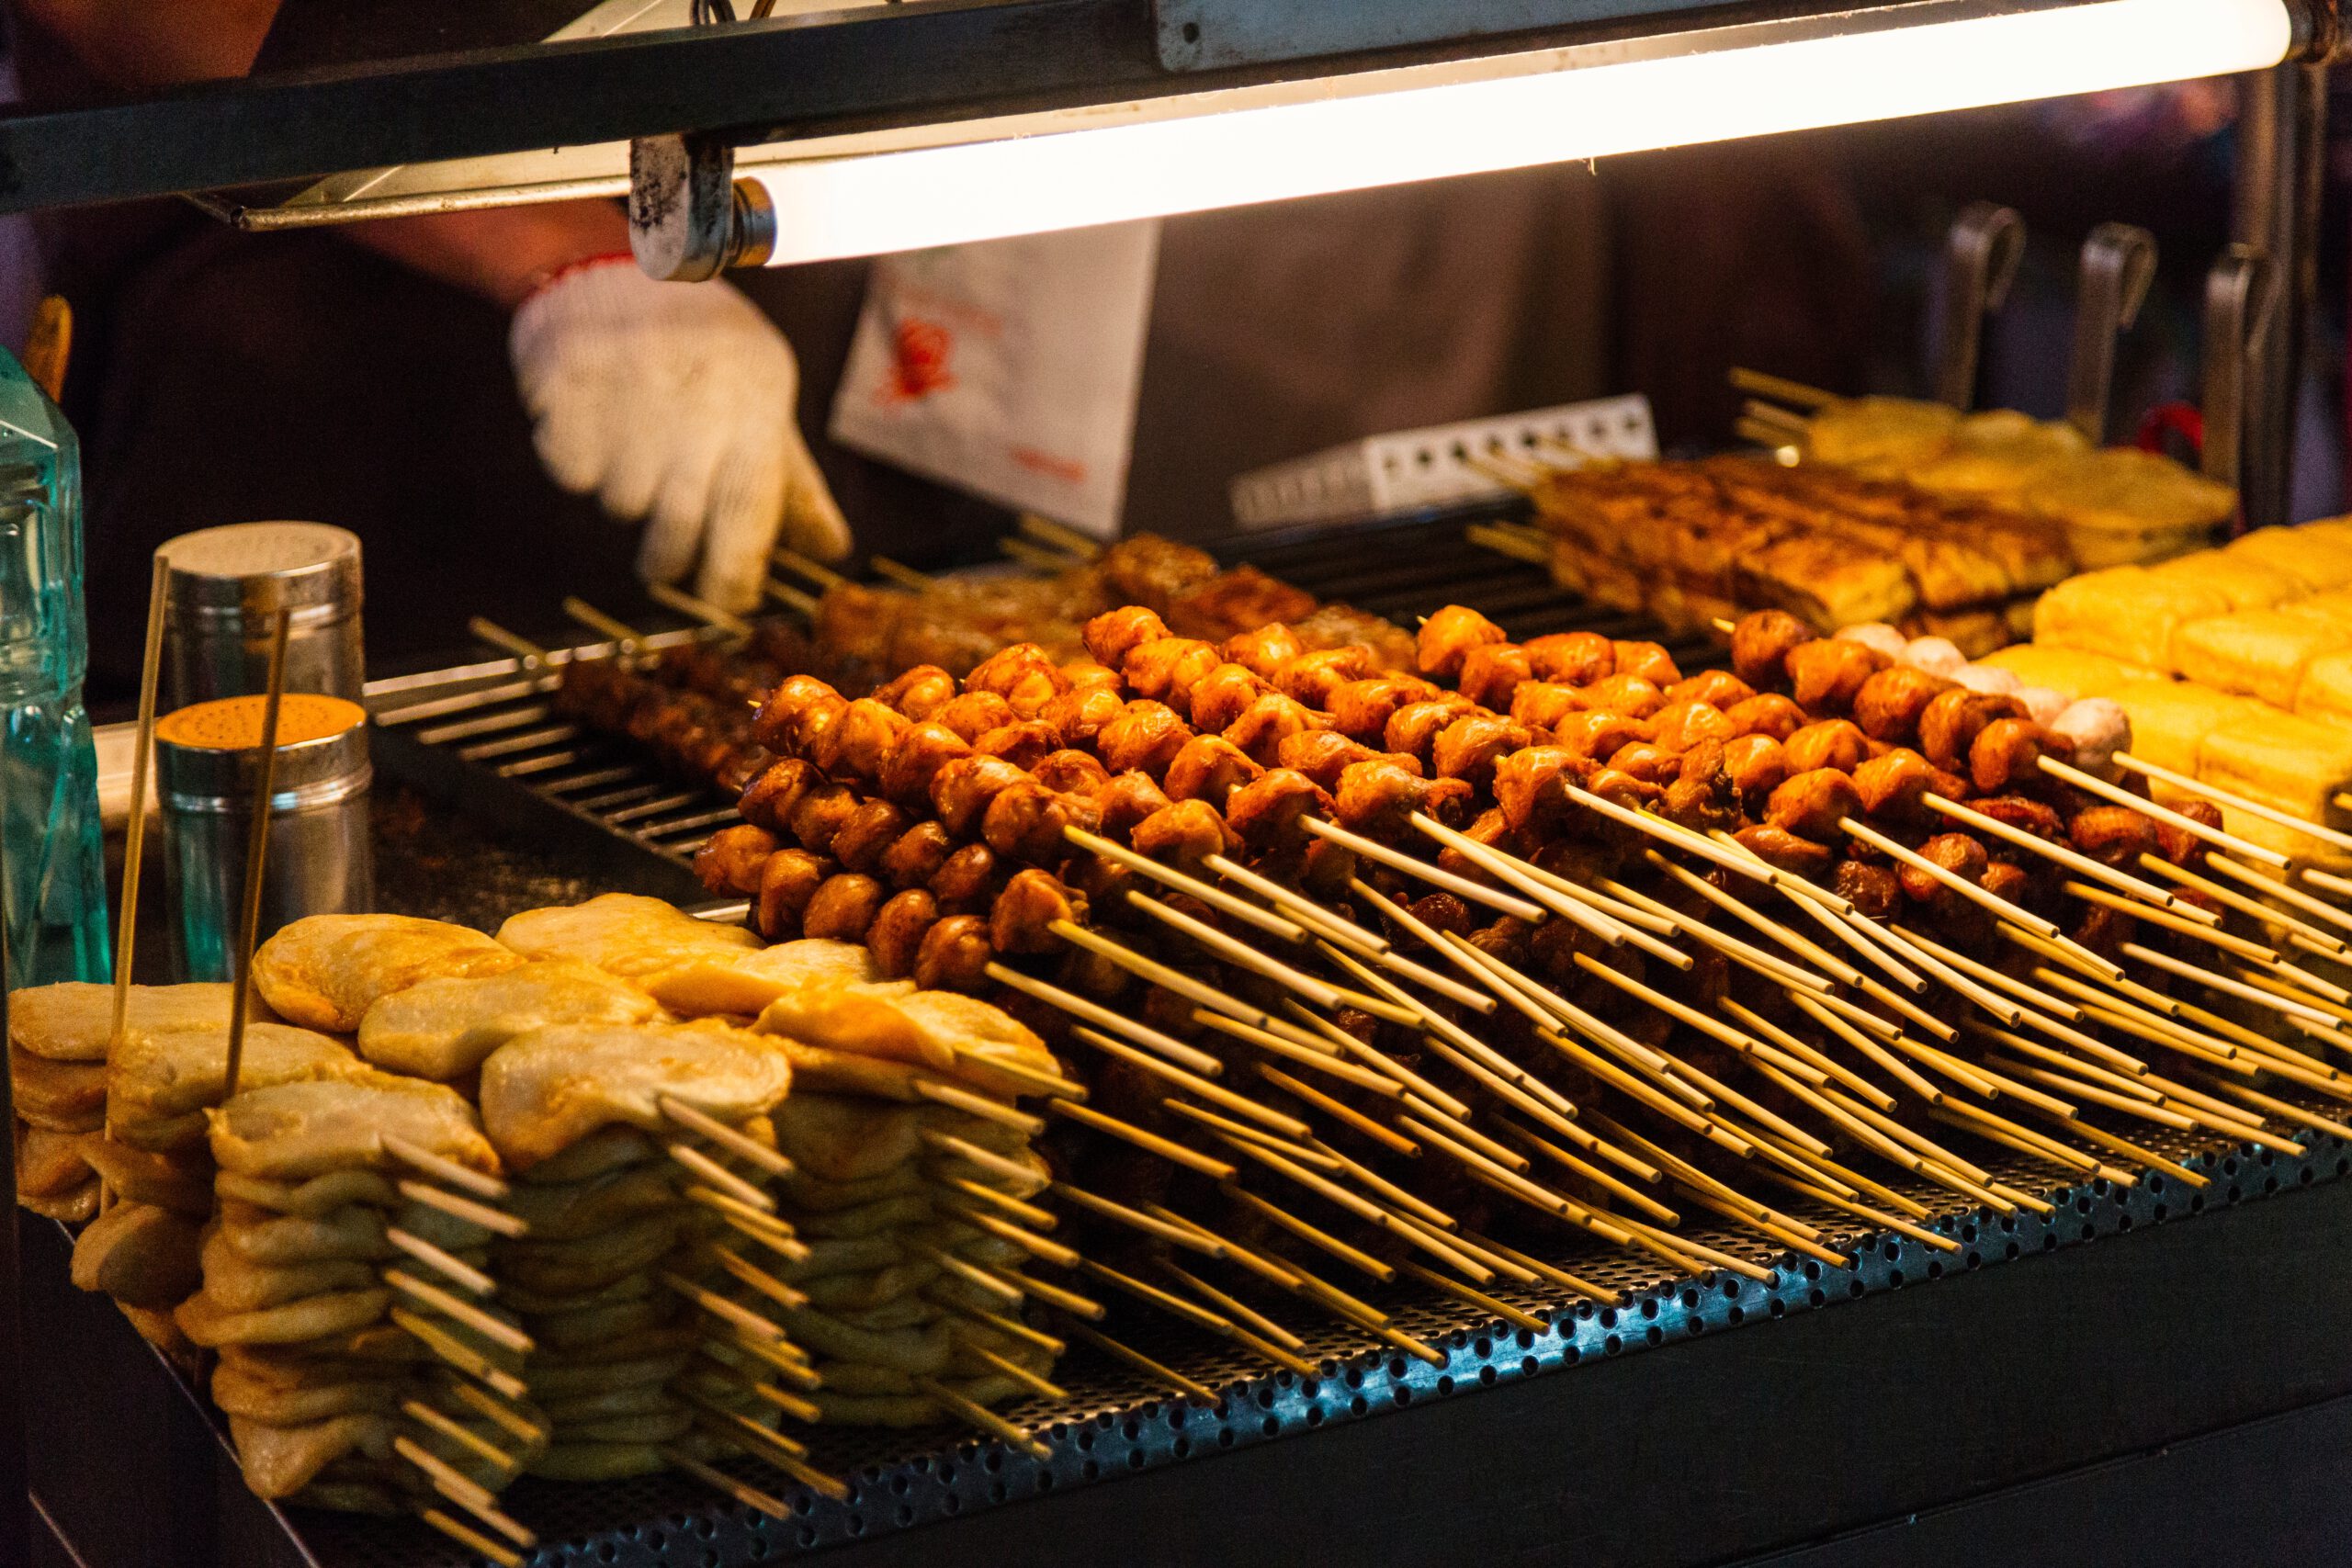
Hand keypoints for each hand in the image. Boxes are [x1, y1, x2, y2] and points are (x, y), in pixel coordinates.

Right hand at [509, 257, 850, 611]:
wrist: (612, 266)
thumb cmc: (704, 341)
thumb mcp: (765, 393)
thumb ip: (793, 478)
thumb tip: (831, 548)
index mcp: (752, 416)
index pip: (748, 522)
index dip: (735, 577)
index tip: (728, 603)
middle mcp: (693, 417)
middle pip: (677, 534)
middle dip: (670, 562)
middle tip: (664, 564)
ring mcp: (626, 410)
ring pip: (622, 506)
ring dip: (626, 496)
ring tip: (634, 442)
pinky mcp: (566, 404)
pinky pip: (574, 473)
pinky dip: (581, 462)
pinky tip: (596, 418)